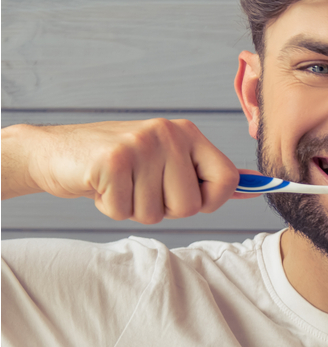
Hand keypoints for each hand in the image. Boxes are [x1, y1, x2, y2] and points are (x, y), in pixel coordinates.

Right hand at [1, 120, 256, 222]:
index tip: (189, 198)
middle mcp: (168, 134)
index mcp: (187, 133)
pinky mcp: (112, 161)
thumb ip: (205, 173)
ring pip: (156, 213)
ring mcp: (141, 145)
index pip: (227, 180)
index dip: (210, 201)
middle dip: (164, 208)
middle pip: (190, 206)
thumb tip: (254, 186)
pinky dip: (110, 207)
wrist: (54, 152)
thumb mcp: (165, 160)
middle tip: (140, 187)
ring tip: (120, 184)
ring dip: (134, 208)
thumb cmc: (118, 164)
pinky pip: (124, 211)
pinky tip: (101, 186)